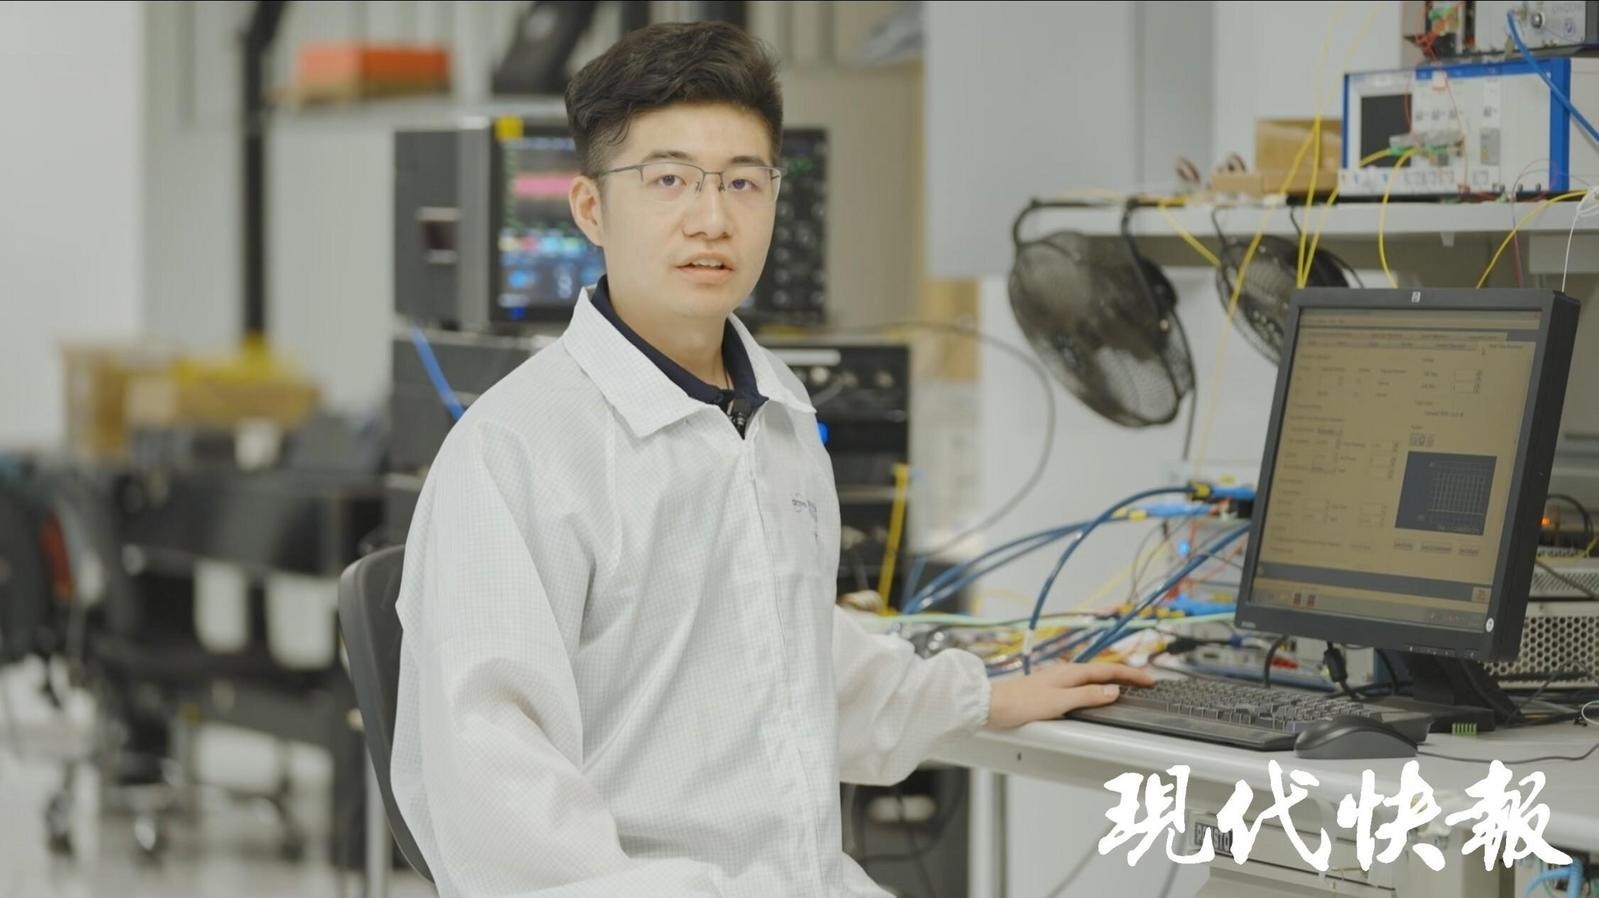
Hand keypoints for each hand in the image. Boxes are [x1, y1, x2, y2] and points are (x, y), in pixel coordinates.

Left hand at [985, 662, 1154, 729]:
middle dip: (1125, 675)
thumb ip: (1087, 696)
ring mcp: (1058, 680)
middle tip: (1144, 682)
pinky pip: (1082, 685)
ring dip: (1111, 681)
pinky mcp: (1050, 689)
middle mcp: (1065, 673)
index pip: (1108, 671)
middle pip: (1102, 672)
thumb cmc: (1021, 703)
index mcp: (1071, 673)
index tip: (1149, 679)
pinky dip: (1096, 687)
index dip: (1131, 675)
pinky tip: (1095, 694)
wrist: (992, 705)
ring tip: (1127, 686)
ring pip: (1092, 678)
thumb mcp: (1060, 702)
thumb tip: (1113, 691)